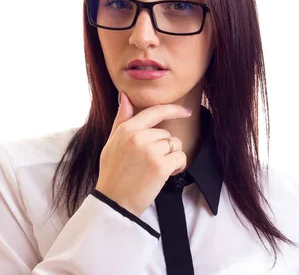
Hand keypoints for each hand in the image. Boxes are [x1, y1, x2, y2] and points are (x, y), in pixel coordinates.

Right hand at [95, 91, 190, 216]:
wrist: (114, 202)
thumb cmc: (113, 173)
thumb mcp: (111, 142)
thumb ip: (121, 119)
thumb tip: (125, 96)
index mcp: (126, 129)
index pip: (155, 111)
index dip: (174, 109)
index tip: (186, 111)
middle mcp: (138, 136)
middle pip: (166, 133)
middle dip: (164, 147)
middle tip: (151, 163)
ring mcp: (150, 150)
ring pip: (175, 144)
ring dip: (172, 157)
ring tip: (156, 169)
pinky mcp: (161, 165)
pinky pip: (181, 157)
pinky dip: (178, 166)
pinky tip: (166, 174)